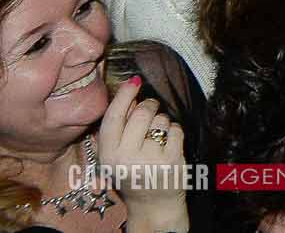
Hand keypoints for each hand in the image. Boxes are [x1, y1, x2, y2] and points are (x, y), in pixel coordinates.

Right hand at [96, 76, 186, 218]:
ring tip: (157, 138)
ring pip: (160, 120)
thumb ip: (118, 129)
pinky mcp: (172, 159)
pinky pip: (176, 129)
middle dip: (149, 105)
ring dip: (162, 122)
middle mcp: (125, 158)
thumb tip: (131, 96)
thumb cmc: (132, 174)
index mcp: (107, 156)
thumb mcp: (115, 156)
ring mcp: (150, 159)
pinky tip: (169, 145)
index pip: (113, 118)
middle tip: (151, 108)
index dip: (124, 96)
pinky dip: (175, 132)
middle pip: (140, 113)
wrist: (152, 205)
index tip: (134, 81)